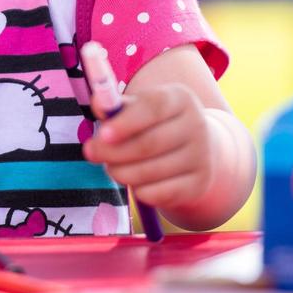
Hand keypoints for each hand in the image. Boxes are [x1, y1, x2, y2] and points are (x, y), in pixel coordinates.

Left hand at [82, 81, 215, 210]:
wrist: (194, 146)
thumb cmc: (153, 123)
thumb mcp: (137, 107)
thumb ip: (115, 106)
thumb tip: (99, 104)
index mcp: (180, 99)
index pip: (153, 108)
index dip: (126, 122)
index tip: (102, 134)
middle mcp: (197, 125)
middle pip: (150, 143)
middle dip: (114, 152)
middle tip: (91, 153)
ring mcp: (202, 156)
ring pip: (152, 171)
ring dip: (122, 172)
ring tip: (111, 167)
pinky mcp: (199, 183)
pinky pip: (160, 193)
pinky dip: (140, 191)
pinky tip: (136, 183)